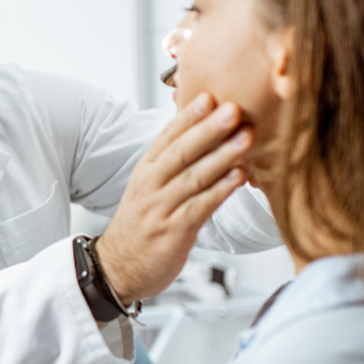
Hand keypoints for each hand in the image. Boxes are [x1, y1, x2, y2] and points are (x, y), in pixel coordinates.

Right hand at [96, 93, 250, 304]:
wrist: (119, 267)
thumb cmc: (141, 225)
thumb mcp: (150, 188)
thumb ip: (174, 164)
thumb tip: (205, 135)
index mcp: (146, 171)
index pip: (167, 137)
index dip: (188, 117)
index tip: (208, 95)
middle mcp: (151, 185)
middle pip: (181, 152)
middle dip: (208, 129)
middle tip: (233, 109)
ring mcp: (160, 208)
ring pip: (193, 177)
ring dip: (222, 156)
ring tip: (245, 137)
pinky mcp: (173, 232)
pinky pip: (199, 207)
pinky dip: (220, 191)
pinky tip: (238, 177)